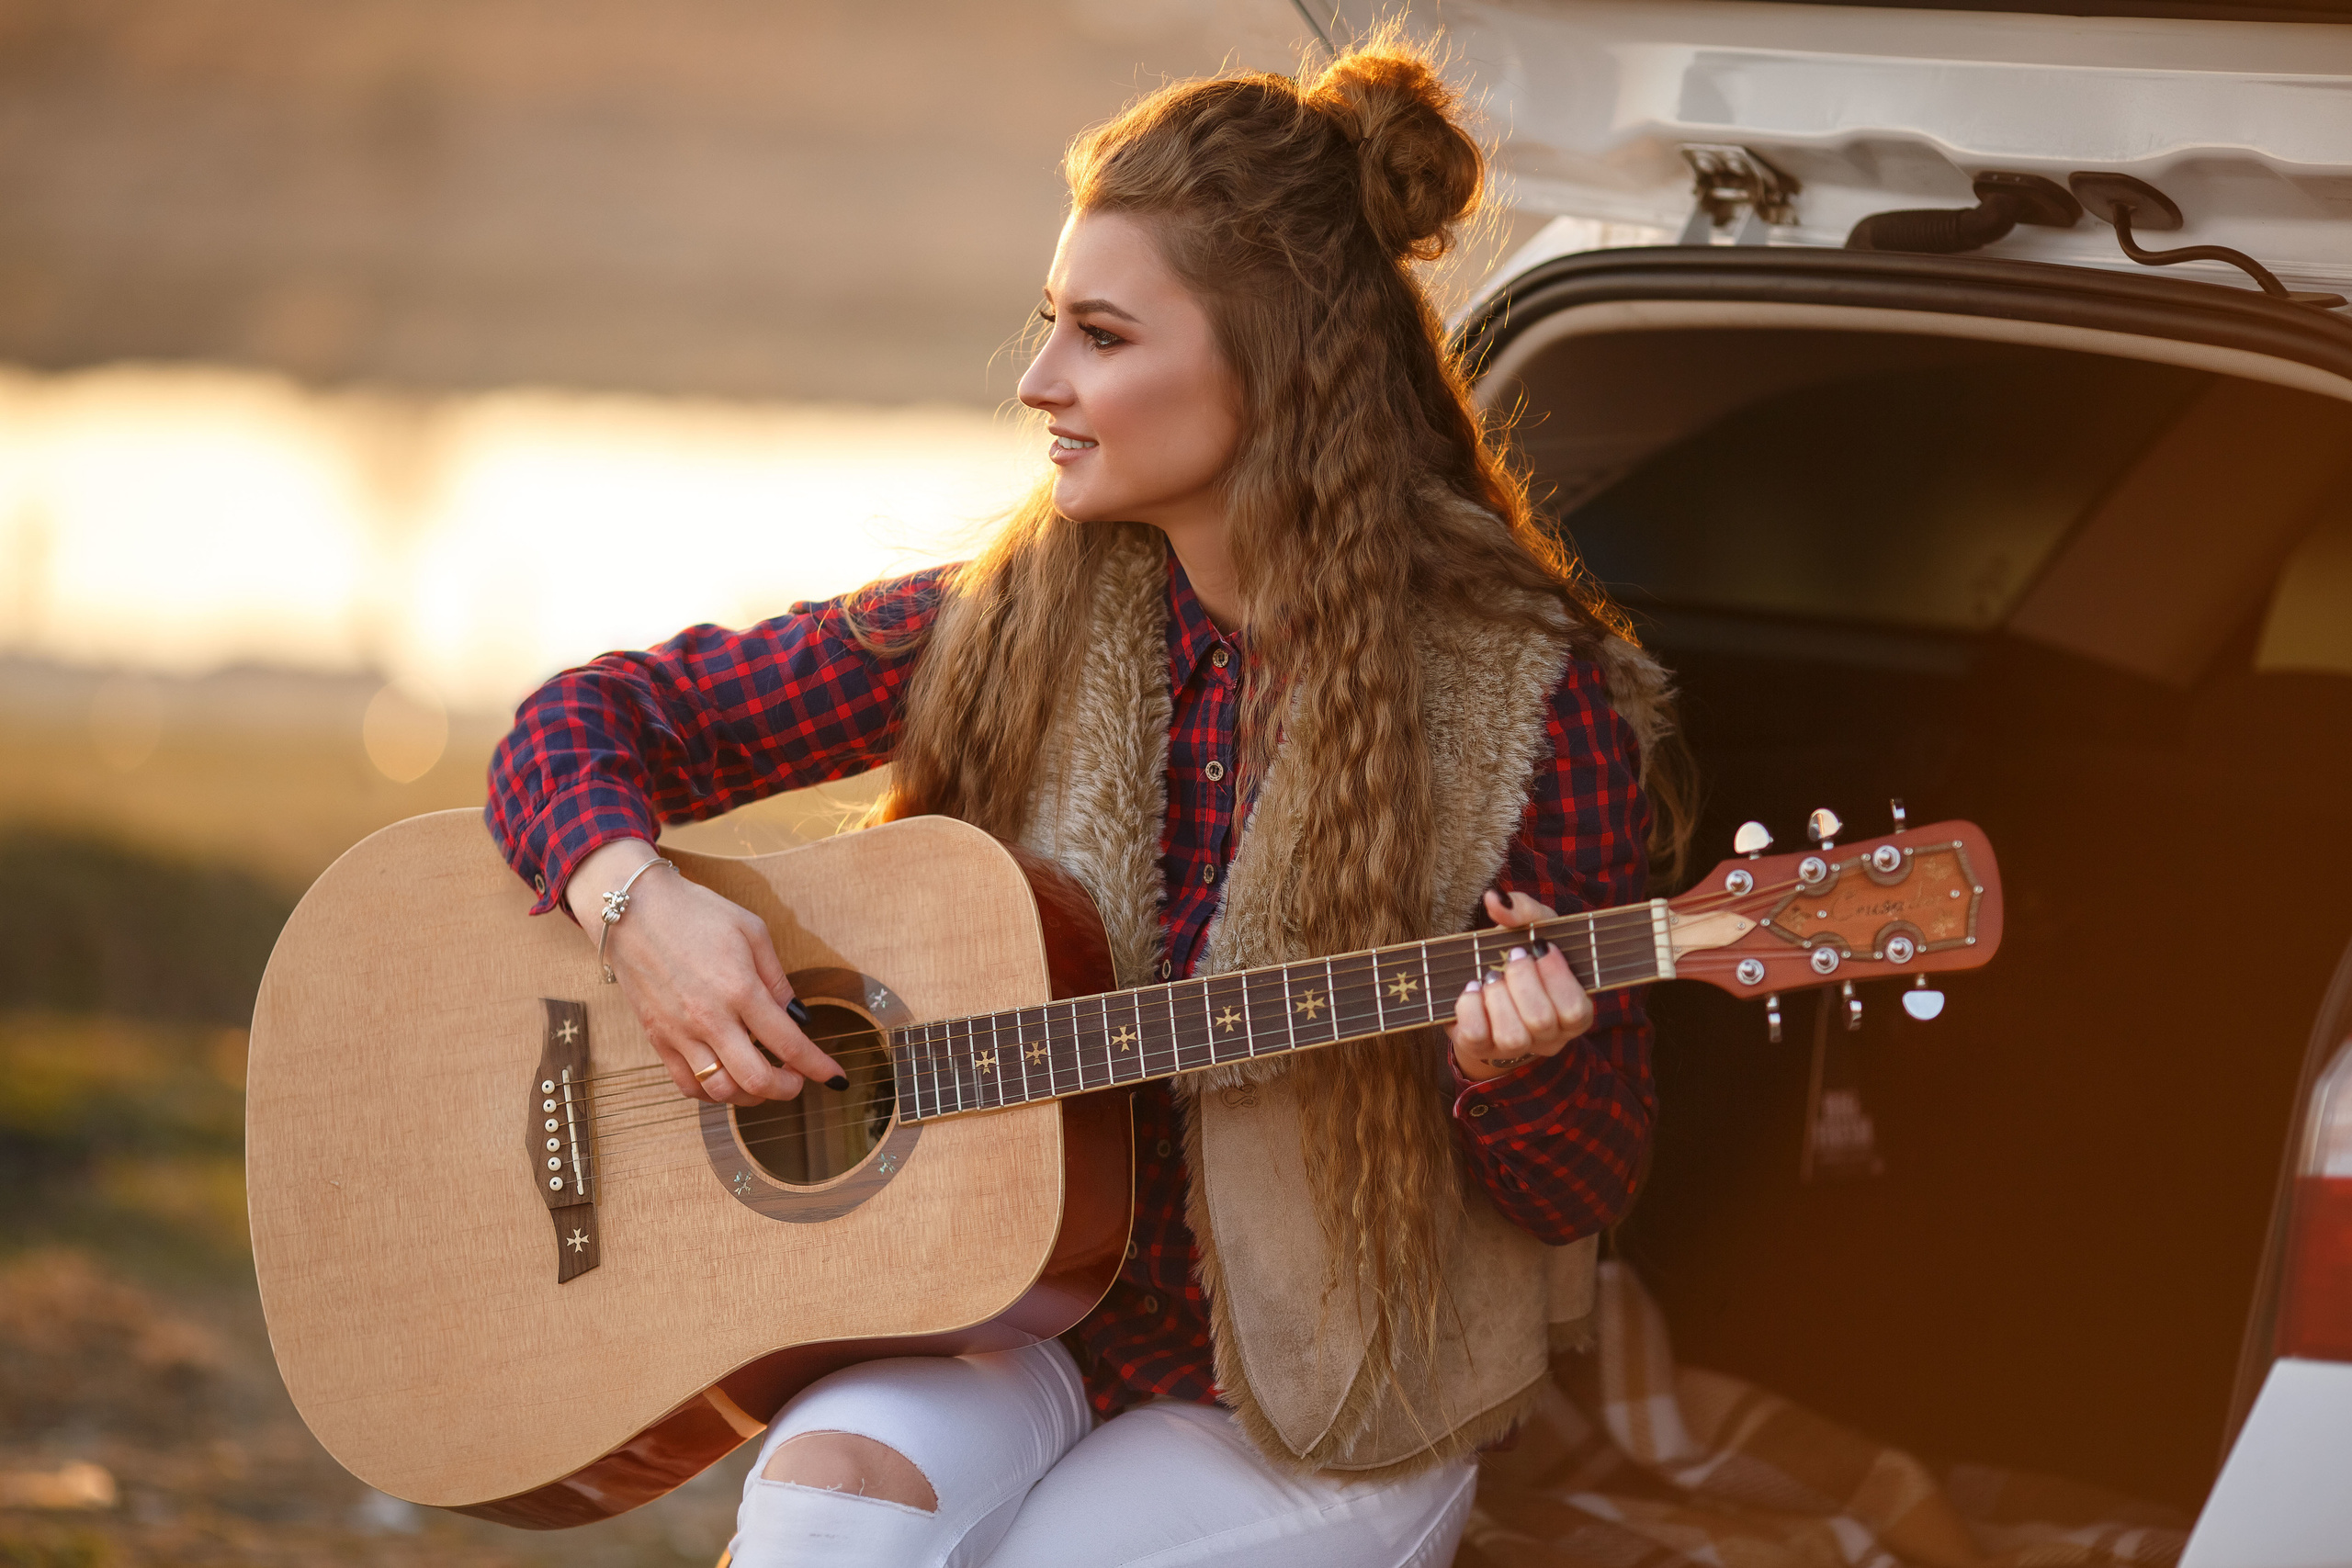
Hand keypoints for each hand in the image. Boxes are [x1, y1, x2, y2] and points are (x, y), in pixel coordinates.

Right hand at [565, 839, 844, 1106]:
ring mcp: (680, 1032)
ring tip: (763, 1080)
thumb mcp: (751, 931)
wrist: (632, 909)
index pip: (789, 1044)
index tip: (834, 1077)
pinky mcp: (657, 1037)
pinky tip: (726, 1079)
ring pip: (721, 1090)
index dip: (818, 1066)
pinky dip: (712, 1093)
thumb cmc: (695, 912)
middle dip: (787, 1088)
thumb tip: (797, 1016)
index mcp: (740, 989)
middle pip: (757, 1079)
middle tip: (797, 1080)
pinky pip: (686, 1084)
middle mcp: (710, 1018)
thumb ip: (777, 979)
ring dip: (750, 1096)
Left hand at [1447, 889, 1594, 1082]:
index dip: (1557, 977)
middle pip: (1542, 1021)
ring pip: (1512, 1036)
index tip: (1541, 946)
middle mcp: (1549, 1038)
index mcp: (1574, 1014)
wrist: (1488, 984)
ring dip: (1497, 996)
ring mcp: (1515, 1048)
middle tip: (1513, 957)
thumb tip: (1495, 899)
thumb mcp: (1534, 928)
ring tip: (1491, 975)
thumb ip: (1523, 910)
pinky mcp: (1479, 1048)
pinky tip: (1473, 988)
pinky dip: (1470, 1006)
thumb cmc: (1522, 957)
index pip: (1575, 1010)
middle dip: (1522, 979)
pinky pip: (1476, 1036)